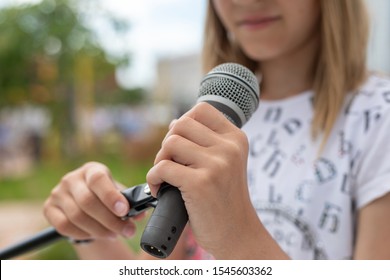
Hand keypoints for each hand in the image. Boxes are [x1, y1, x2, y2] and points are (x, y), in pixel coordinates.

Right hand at [43, 162, 141, 240]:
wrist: (85, 201)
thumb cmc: (106, 195)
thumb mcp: (118, 193)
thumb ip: (130, 201)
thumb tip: (140, 213)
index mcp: (92, 169)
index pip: (98, 180)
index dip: (111, 196)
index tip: (124, 211)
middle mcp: (72, 178)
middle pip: (88, 202)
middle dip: (110, 220)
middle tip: (127, 231)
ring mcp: (57, 193)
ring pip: (77, 217)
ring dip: (99, 230)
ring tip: (114, 234)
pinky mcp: (49, 208)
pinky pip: (64, 226)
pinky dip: (83, 234)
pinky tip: (96, 235)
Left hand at [146, 102, 257, 256]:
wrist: (236, 233)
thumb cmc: (224, 197)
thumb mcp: (225, 162)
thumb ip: (205, 141)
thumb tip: (174, 122)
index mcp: (236, 138)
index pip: (201, 110)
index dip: (184, 122)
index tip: (182, 144)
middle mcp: (229, 148)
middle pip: (180, 125)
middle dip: (168, 144)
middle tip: (172, 164)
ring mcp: (216, 165)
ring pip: (170, 144)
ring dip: (160, 160)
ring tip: (166, 177)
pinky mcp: (200, 183)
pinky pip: (162, 168)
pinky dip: (154, 179)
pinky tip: (161, 190)